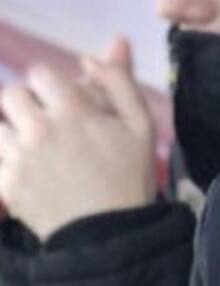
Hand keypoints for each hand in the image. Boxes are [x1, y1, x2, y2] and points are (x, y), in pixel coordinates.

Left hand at [0, 37, 156, 240]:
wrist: (110, 233)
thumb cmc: (130, 176)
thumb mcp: (141, 125)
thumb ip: (120, 82)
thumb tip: (98, 52)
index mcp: (73, 111)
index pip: (40, 73)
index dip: (52, 84)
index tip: (64, 101)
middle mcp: (39, 129)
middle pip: (11, 94)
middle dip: (27, 103)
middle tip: (46, 123)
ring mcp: (17, 157)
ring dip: (12, 129)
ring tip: (32, 146)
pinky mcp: (4, 183)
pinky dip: (5, 157)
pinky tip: (25, 166)